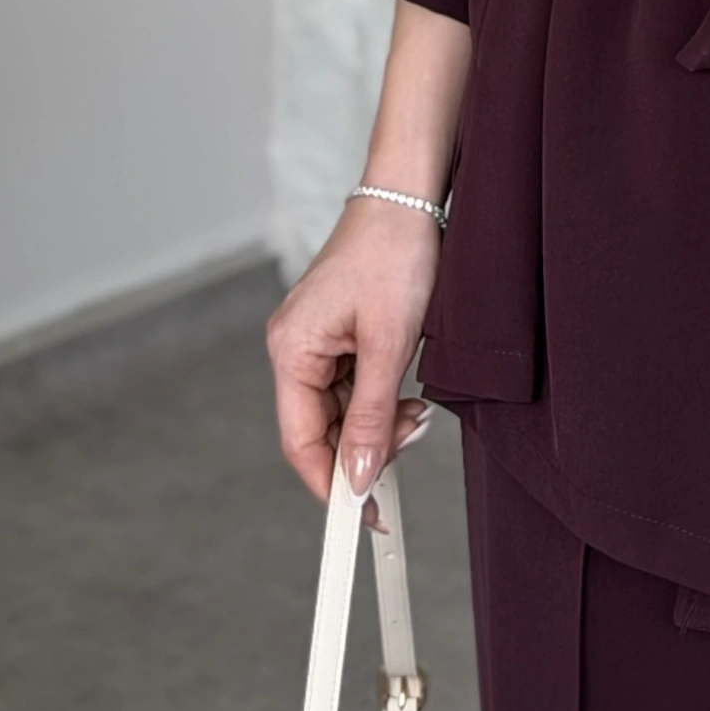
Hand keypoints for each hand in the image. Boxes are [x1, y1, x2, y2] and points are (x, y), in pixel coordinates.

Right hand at [266, 194, 442, 502]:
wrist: (410, 194)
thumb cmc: (395, 253)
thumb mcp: (391, 342)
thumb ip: (372, 416)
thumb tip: (359, 479)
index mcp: (291, 351)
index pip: (303, 442)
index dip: (332, 484)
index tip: (364, 516)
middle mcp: (294, 348)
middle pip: (322, 429)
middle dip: (367, 446)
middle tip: (412, 438)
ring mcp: (315, 339)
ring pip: (342, 409)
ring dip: (380, 421)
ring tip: (418, 411)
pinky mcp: (338, 331)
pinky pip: (353, 384)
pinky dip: (381, 397)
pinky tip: (407, 392)